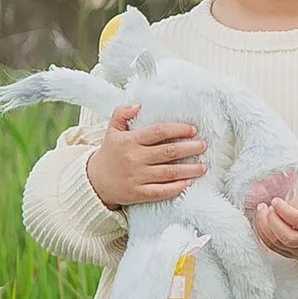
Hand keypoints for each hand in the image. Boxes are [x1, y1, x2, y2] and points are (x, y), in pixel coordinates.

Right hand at [84, 104, 205, 211]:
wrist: (94, 181)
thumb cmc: (110, 153)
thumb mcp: (112, 131)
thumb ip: (122, 114)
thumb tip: (137, 105)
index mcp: (129, 141)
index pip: (158, 132)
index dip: (177, 130)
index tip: (193, 129)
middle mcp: (134, 158)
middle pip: (167, 152)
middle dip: (189, 148)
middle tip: (203, 145)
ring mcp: (136, 177)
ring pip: (168, 173)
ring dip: (188, 169)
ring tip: (203, 166)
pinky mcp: (138, 193)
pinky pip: (161, 191)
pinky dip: (176, 187)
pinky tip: (188, 182)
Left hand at [251, 188, 297, 259]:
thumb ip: (296, 203)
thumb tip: (277, 209)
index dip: (284, 211)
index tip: (276, 201)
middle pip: (288, 237)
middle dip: (272, 221)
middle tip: (267, 207)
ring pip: (278, 243)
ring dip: (264, 226)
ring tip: (262, 211)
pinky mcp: (291, 254)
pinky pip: (273, 247)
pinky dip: (263, 234)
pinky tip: (262, 221)